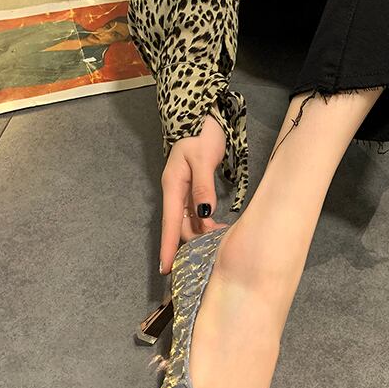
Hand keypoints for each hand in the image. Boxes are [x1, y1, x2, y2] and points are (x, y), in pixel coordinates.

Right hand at [159, 113, 227, 273]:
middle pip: (181, 227)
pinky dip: (206, 224)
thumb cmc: (201, 134)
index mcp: (173, 186)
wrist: (204, 118)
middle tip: (215, 251)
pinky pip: (197, 214)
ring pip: (190, 222)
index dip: (169, 247)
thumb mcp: (202, 158)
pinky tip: (218, 229)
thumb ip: (203, 187)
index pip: (170, 223)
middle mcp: (175, 192)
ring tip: (222, 240)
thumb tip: (204, 214)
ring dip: (202, 234)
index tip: (166, 269)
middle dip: (194, 242)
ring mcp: (184, 192)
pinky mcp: (194, 190)